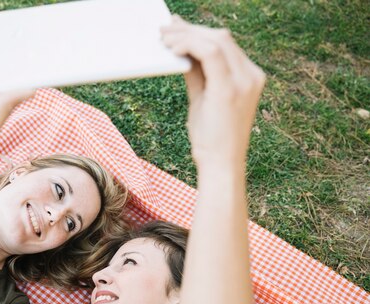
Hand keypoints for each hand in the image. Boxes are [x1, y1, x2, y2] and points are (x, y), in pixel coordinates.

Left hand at [161, 17, 264, 169]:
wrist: (220, 165)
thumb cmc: (210, 137)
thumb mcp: (203, 99)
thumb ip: (197, 74)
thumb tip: (182, 51)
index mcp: (249, 77)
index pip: (224, 44)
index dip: (198, 32)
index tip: (176, 27)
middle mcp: (251, 75)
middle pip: (220, 37)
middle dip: (190, 30)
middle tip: (165, 29)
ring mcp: (245, 81)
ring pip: (215, 40)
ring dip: (185, 35)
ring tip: (163, 38)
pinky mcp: (230, 88)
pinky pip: (210, 53)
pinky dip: (189, 45)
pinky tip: (172, 48)